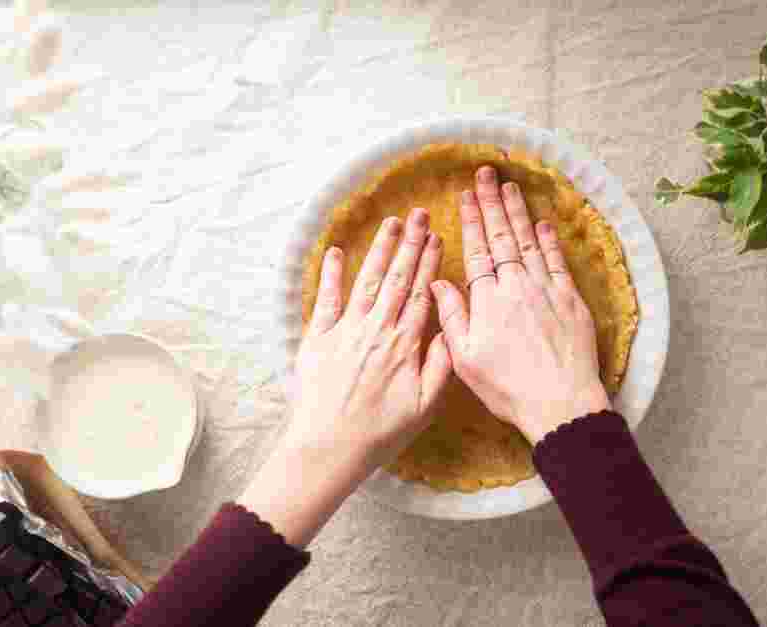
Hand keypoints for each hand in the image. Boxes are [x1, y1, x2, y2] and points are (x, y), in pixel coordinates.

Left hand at [287, 207, 450, 465]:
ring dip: (379, 249)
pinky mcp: (318, 338)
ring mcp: (346, 331)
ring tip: (390, 222)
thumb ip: (440, 365)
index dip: (429, 263)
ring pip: (367, 280)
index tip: (437, 237)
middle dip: (409, 243)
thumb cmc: (380, 432)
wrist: (329, 447)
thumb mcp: (424, 406)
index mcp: (404, 345)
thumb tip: (449, 329)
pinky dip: (330, 274)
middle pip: (396, 278)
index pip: (421, 294)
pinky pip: (326, 299)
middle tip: (418, 214)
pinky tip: (335, 251)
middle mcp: (376, 329)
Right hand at [430, 166, 609, 444]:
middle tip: (486, 174)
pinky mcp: (571, 301)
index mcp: (488, 301)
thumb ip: (451, 316)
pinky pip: (558, 263)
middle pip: (502, 237)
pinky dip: (550, 241)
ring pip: (530, 242)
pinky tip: (543, 224)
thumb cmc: (508, 387)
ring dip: (518, 213)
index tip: (465, 195)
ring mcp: (547, 291)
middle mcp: (517, 287)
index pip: (477, 251)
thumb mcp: (466, 358)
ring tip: (510, 187)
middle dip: (492, 203)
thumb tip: (438, 282)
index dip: (471, 220)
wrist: (560, 402)